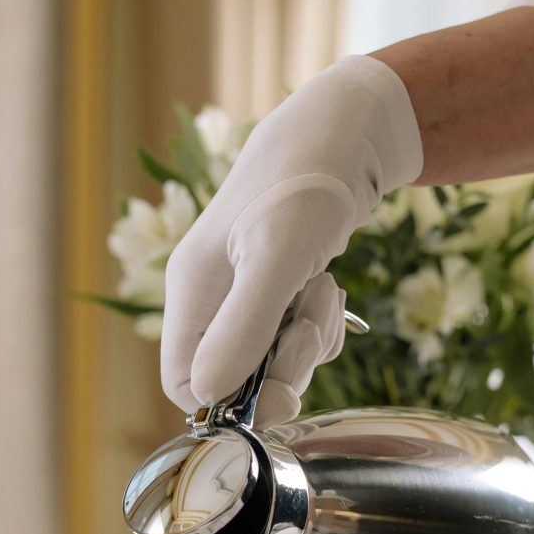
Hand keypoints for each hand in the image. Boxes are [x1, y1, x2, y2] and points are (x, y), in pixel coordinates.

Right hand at [160, 56, 421, 425]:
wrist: (347, 133)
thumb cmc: (306, 184)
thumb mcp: (277, 256)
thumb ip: (243, 327)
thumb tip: (210, 396)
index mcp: (191, 291)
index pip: (185, 383)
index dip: (230, 400)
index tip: (280, 387)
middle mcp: (209, 298)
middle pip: (235, 379)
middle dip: (283, 366)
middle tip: (311, 324)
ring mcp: (241, 294)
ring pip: (271, 361)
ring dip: (308, 341)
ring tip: (321, 288)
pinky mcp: (274, 289)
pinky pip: (294, 338)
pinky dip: (318, 324)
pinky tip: (325, 285)